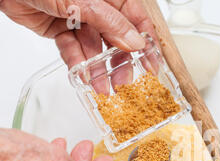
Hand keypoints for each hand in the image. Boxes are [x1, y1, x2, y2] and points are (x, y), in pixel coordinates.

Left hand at [0, 0, 156, 68]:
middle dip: (120, 63)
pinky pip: (73, 50)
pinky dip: (76, 64)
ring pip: (94, 49)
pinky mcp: (61, 29)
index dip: (146, 45)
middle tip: (123, 83)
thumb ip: (111, 22)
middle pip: (117, 39)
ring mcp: (79, 19)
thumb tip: (136, 42)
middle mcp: (98, 7)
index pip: (137, 20)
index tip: (152, 67)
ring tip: (101, 88)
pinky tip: (81, 77)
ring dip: (97, 69)